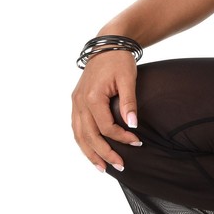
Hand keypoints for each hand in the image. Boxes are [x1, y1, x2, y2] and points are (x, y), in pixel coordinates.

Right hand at [71, 51, 142, 172]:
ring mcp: (75, 102)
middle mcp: (79, 102)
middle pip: (89, 136)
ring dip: (90, 153)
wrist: (107, 44)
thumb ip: (129, 102)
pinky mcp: (76, 102)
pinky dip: (83, 142)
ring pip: (79, 135)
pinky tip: (92, 152)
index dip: (121, 137)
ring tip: (103, 168)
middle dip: (105, 153)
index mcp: (92, 97)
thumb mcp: (128, 79)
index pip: (105, 127)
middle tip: (121, 166)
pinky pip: (76, 127)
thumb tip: (133, 125)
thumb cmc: (119, 60)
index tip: (138, 141)